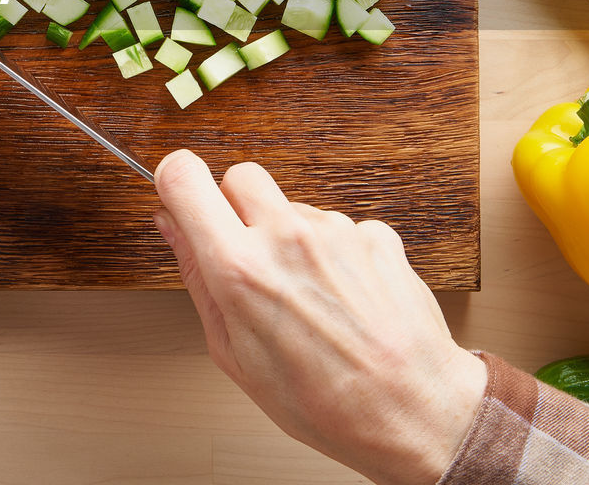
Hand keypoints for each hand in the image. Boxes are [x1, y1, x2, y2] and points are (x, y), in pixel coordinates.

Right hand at [153, 150, 485, 484]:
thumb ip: (198, 279)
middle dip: (235, 206)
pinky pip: (337, 225)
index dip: (174, 179)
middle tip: (246, 252)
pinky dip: (334, 252)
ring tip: (306, 296)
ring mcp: (337, 231)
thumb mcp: (235, 354)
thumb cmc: (325, 402)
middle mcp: (287, 237)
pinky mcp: (375, 233)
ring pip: (292, 205)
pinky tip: (341, 296)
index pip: (185, 177)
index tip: (179, 193)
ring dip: (289, 235)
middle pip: (240, 175)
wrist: (414, 412)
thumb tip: (173, 229)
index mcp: (241, 268)